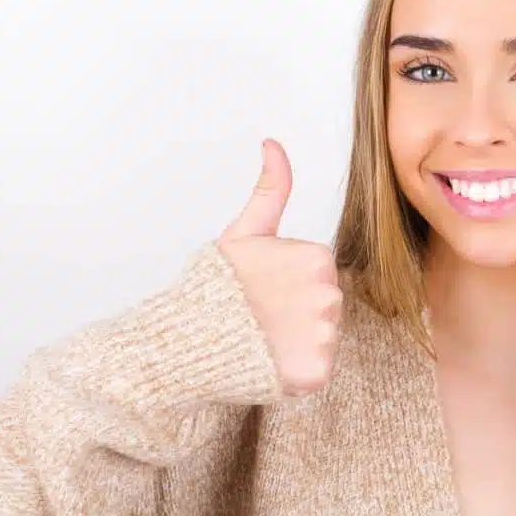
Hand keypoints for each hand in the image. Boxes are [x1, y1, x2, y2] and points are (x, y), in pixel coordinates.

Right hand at [217, 138, 341, 393]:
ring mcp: (325, 336)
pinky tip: (268, 364)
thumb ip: (271, 188)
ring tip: (262, 340)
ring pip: (322, 340)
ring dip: (297, 344)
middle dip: (297, 314)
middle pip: (325, 308)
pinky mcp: (317, 374)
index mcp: (319, 257)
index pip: (319, 277)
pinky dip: (295, 374)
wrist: (185, 340)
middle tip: (260, 317)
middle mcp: (331, 294)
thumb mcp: (245, 230)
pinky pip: (316, 373)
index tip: (262, 290)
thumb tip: (273, 141)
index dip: (289, 286)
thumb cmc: (215, 285)